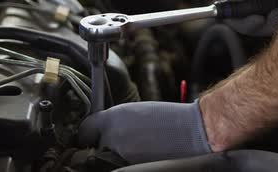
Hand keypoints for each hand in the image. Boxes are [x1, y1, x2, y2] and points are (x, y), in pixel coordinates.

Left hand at [78, 101, 211, 163]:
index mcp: (113, 118)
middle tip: (117, 145)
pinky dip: (124, 164)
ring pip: (103, 162)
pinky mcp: (130, 169)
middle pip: (90, 150)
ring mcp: (121, 157)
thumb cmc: (168, 119)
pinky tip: (140, 158)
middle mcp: (113, 137)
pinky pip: (118, 168)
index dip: (87, 135)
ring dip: (111, 159)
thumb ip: (113, 121)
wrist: (193, 132)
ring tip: (135, 150)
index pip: (83, 131)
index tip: (89, 138)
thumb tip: (97, 133)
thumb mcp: (135, 111)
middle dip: (99, 149)